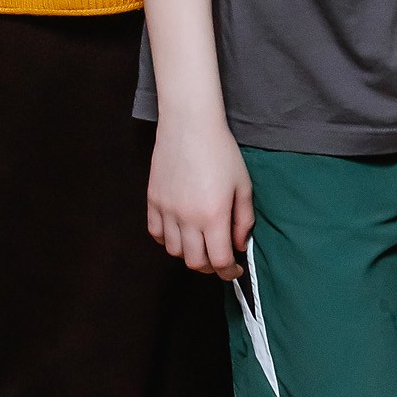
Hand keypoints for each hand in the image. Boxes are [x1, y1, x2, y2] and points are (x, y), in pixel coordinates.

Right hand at [147, 113, 253, 279]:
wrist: (190, 125)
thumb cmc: (221, 151)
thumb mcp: (243, 185)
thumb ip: (243, 220)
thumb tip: (238, 246)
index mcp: (214, 215)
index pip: (219, 261)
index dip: (228, 272)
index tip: (234, 269)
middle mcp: (188, 218)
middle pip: (195, 262)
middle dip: (210, 267)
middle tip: (218, 258)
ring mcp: (167, 210)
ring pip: (174, 251)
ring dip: (189, 253)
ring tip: (200, 243)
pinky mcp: (153, 201)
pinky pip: (156, 234)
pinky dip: (168, 240)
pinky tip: (180, 231)